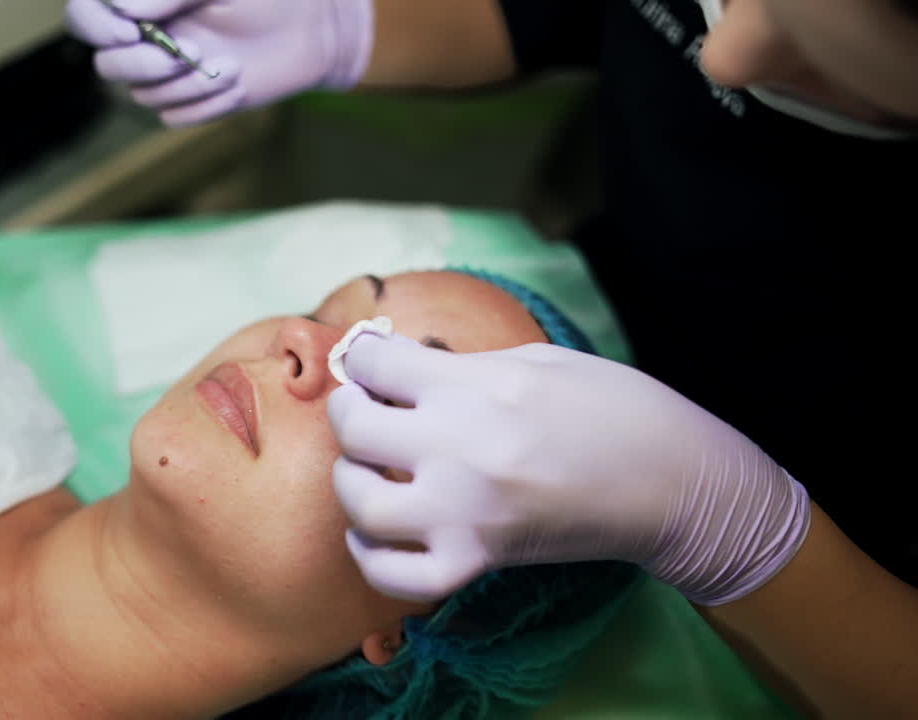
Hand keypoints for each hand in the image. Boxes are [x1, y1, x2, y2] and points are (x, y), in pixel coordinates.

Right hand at [64, 0, 373, 125]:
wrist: (314, 27)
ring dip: (187, 86)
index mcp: (145, 4)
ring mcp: (167, 73)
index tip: (129, 30)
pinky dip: (205, 106)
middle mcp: (146, 38)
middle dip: (144, 64)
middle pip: (106, 65)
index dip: (95, 26)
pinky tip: (238, 86)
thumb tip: (124, 9)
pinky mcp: (191, 102)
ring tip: (232, 66)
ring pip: (144, 96)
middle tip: (191, 52)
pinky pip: (173, 118)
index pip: (86, 16)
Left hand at [327, 334, 809, 604]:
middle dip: (348, 411)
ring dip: (350, 483)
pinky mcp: (479, 559)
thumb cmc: (611, 407)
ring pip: (362, 504)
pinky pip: (398, 575)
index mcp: (477, 386)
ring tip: (366, 469)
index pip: (376, 364)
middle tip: (363, 408)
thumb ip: (458, 366)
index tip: (368, 364)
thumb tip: (395, 365)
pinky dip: (372, 557)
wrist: (673, 481)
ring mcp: (467, 511)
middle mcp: (462, 448)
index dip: (362, 358)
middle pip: (355, 429)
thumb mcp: (533, 361)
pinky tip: (375, 532)